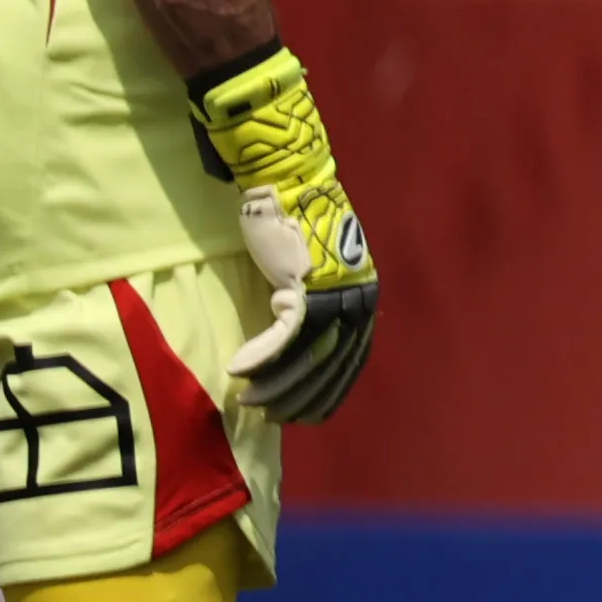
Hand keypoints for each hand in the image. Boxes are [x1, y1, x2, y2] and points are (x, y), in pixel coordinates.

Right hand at [190, 47, 376, 420]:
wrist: (285, 185)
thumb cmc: (291, 228)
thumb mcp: (311, 272)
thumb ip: (312, 305)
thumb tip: (297, 343)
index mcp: (364, 297)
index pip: (352, 359)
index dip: (328, 390)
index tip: (307, 414)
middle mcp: (359, 299)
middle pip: (332, 364)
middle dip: (301, 396)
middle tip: (272, 415)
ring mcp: (336, 293)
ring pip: (308, 356)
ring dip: (275, 383)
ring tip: (248, 400)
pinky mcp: (307, 286)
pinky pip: (284, 335)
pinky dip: (260, 356)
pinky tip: (237, 370)